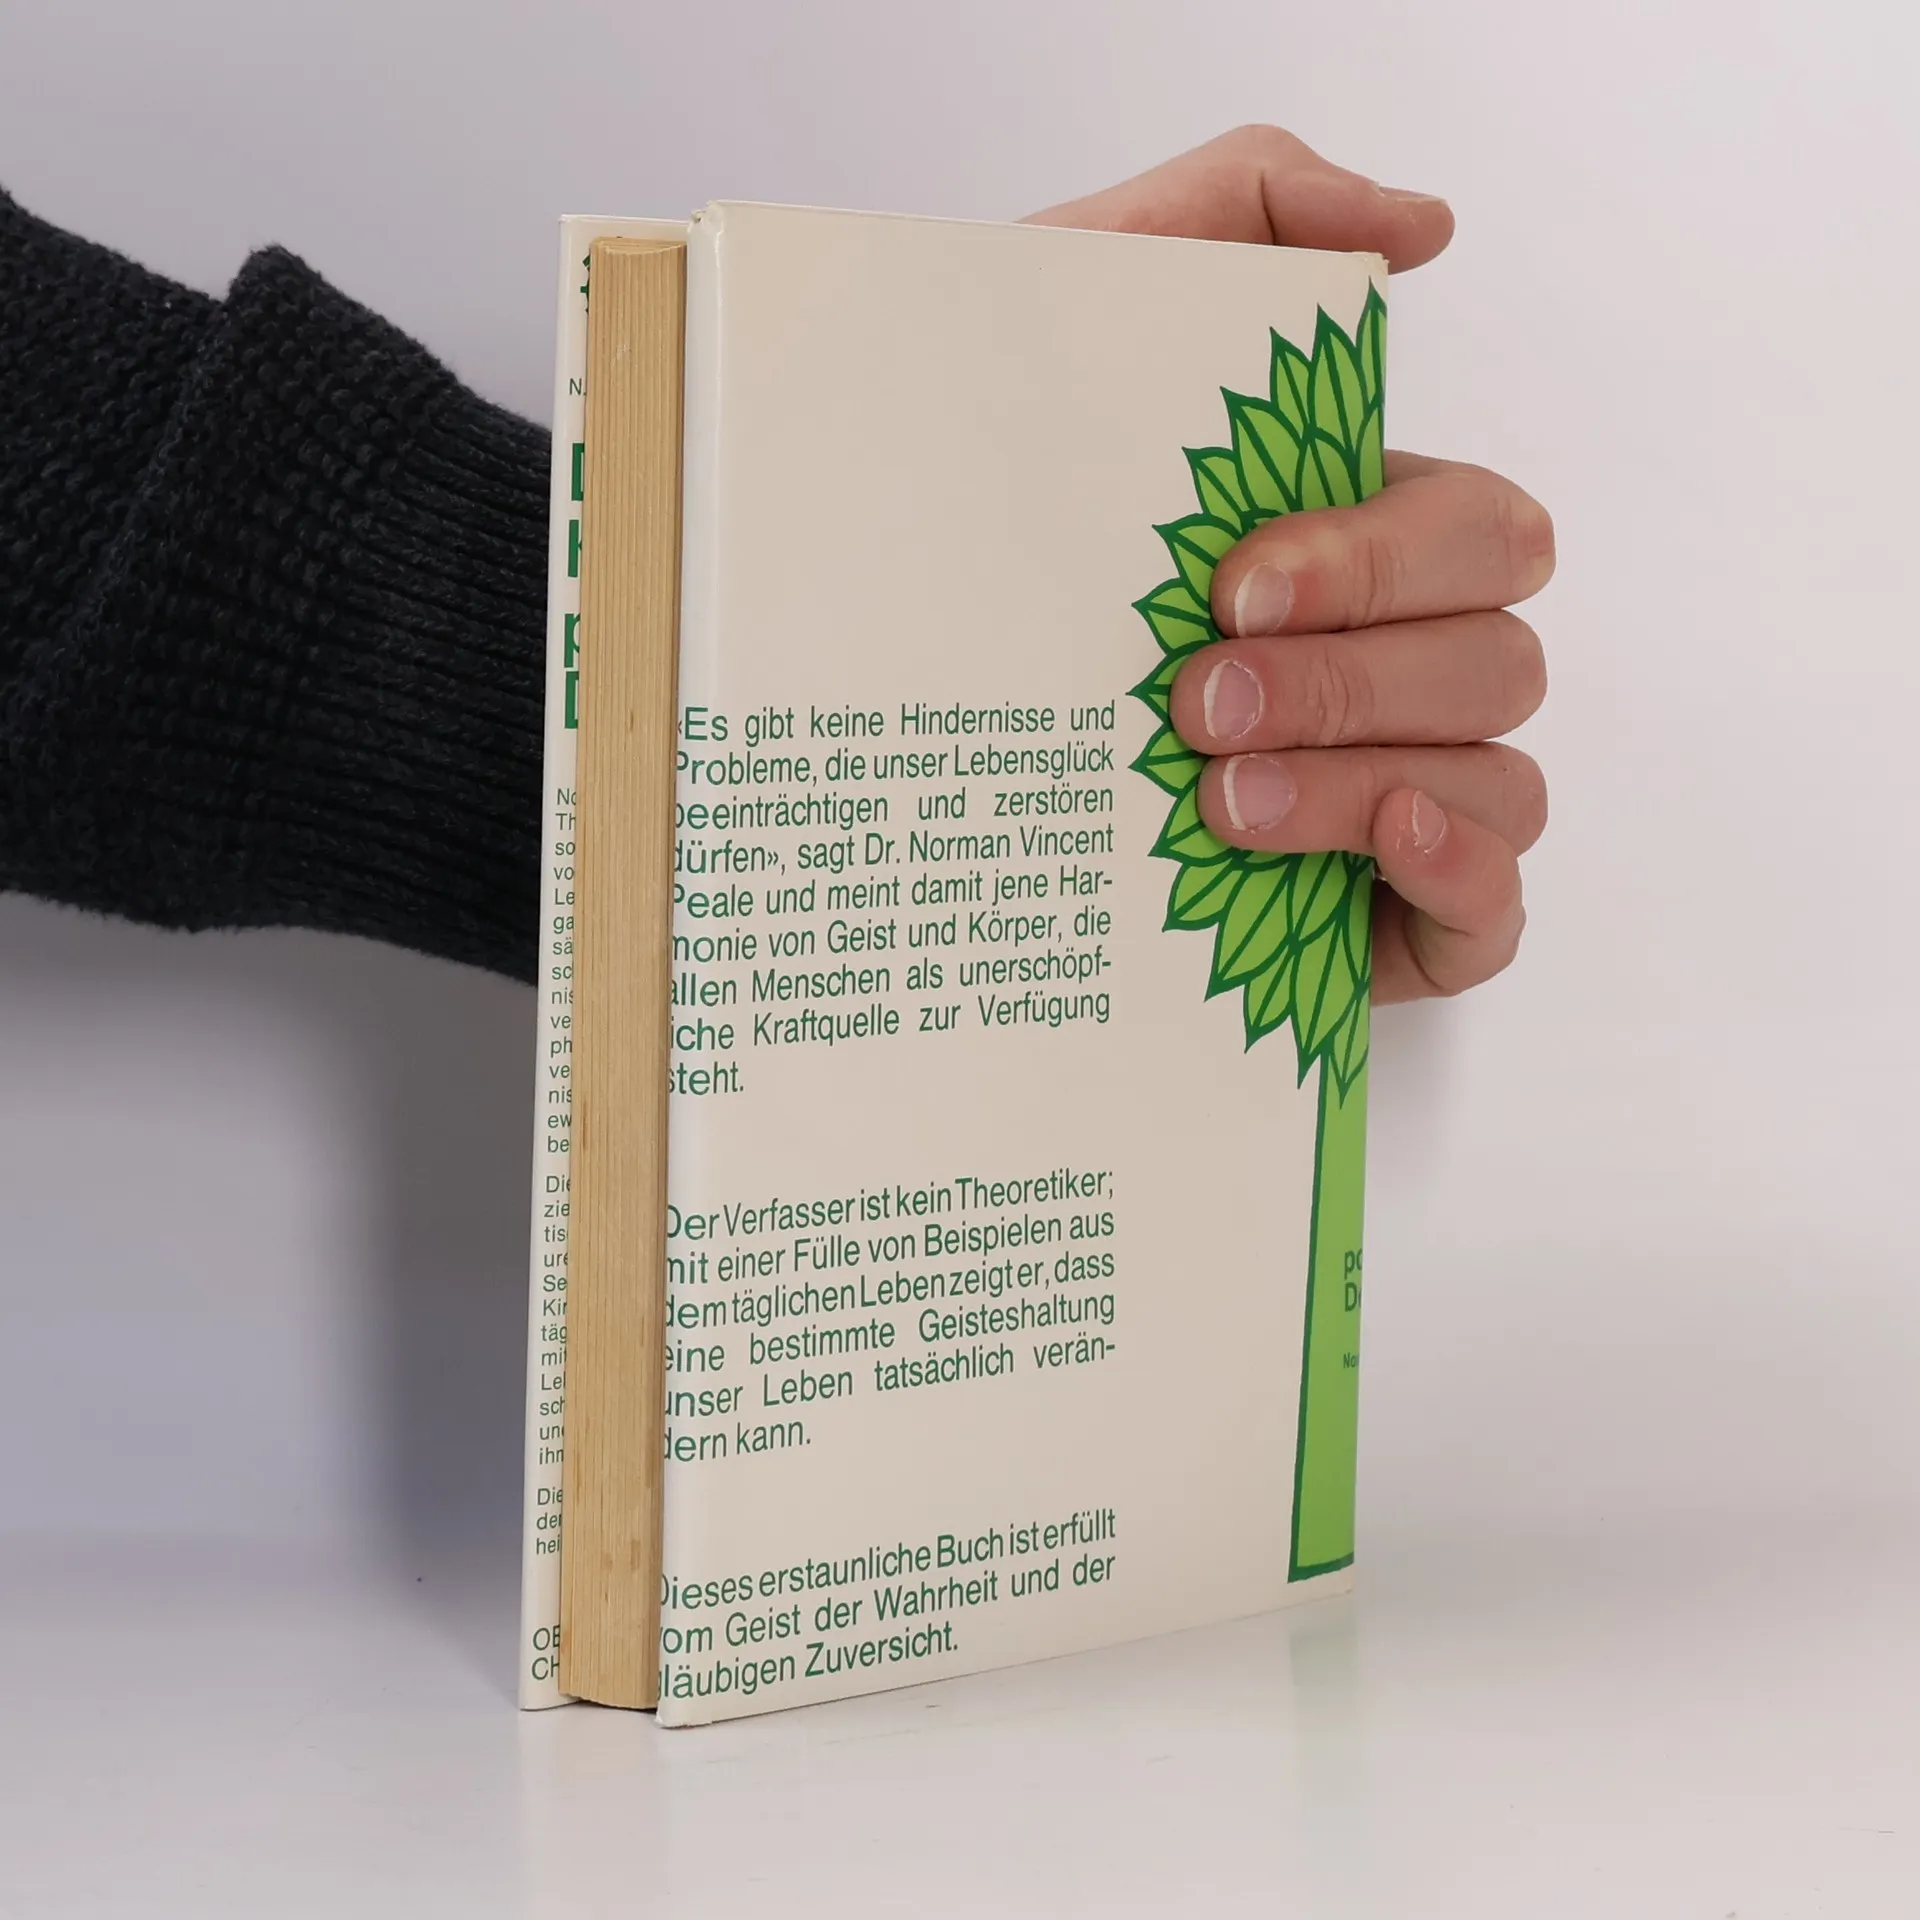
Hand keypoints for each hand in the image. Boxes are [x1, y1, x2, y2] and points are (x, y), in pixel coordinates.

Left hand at [1028, 128, 1551, 1001]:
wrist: (852, 708)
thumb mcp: (1069, 318)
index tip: (1230, 587)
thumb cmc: (974, 519)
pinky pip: (1494, 910)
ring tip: (1215, 805)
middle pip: (1497, 657)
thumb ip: (1237, 216)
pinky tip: (1384, 848)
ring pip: (1499, 777)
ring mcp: (1396, 800)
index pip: (1477, 534)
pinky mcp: (1382, 922)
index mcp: (1353, 551)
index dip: (1383, 559)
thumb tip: (1422, 229)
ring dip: (1368, 778)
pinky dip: (1464, 876)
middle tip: (1195, 702)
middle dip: (1355, 676)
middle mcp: (1393, 672)